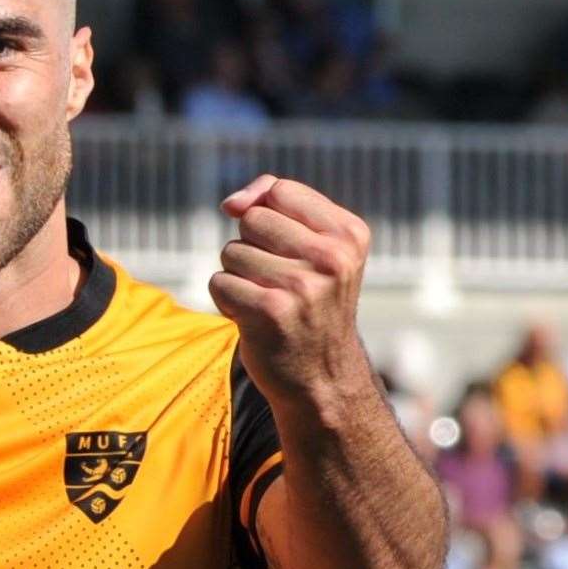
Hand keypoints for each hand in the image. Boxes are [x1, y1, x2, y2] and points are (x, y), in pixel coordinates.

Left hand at [210, 175, 374, 408]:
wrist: (321, 377)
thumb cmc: (309, 304)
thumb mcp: (313, 248)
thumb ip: (274, 206)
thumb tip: (232, 203)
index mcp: (349, 233)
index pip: (279, 191)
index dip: (262, 212)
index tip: (276, 244)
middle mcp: (332, 257)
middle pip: (252, 220)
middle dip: (250, 248)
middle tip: (275, 280)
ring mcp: (303, 285)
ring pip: (232, 252)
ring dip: (237, 277)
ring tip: (267, 301)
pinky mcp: (271, 312)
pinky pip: (219, 282)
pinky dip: (226, 300)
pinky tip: (253, 318)